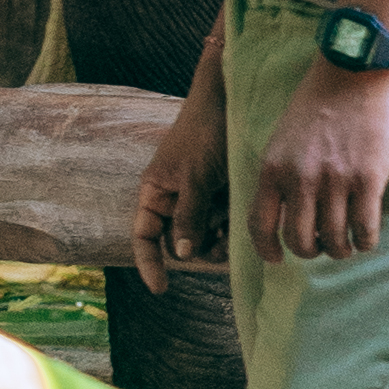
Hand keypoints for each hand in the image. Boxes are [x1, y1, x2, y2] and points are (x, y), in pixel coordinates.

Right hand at [133, 78, 231, 290]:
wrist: (232, 100)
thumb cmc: (204, 133)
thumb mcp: (195, 177)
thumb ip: (188, 216)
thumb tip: (180, 255)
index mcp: (156, 191)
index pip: (144, 235)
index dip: (149, 262)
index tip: (161, 289)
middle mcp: (175, 198)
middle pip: (179, 241)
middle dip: (196, 249)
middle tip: (220, 247)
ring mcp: (200, 197)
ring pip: (205, 235)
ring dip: (219, 240)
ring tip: (234, 233)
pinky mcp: (223, 194)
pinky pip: (224, 223)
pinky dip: (232, 228)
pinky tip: (244, 224)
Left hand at [254, 53, 388, 262]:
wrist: (351, 73)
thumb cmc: (315, 103)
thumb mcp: (281, 138)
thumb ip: (279, 172)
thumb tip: (282, 210)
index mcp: (271, 168)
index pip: (259, 225)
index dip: (267, 250)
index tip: (276, 259)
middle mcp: (299, 179)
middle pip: (299, 241)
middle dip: (309, 251)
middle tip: (320, 244)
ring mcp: (335, 181)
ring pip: (334, 241)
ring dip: (339, 249)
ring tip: (344, 243)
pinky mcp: (367, 179)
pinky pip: (364, 229)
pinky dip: (365, 242)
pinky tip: (365, 238)